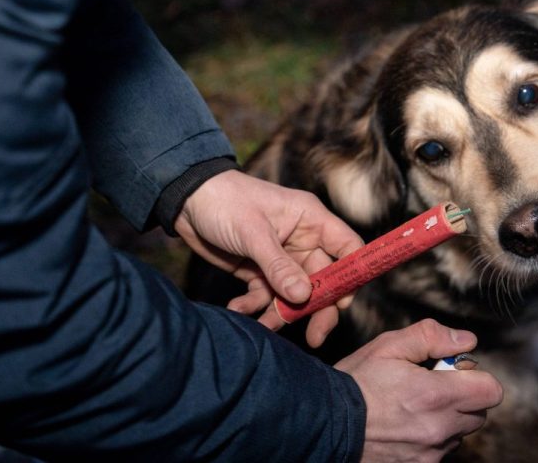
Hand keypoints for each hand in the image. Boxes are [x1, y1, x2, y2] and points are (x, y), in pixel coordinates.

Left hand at [175, 170, 363, 346]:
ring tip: (264, 327)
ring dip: (281, 313)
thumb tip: (303, 296)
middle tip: (314, 337)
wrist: (185, 200)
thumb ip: (278, 266)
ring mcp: (280, 258)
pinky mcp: (257, 271)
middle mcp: (301, 240)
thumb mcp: (253, 233)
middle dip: (318, 309)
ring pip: (293, 294)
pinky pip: (265, 296)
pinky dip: (254, 306)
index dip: (351, 275)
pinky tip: (237, 309)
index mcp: (311, 220)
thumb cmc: (225, 202)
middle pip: (323, 280)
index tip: (344, 303)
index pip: (347, 247)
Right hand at [335, 320, 502, 462]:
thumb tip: (467, 341)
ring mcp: (430, 454)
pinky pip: (439, 451)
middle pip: (478, 413)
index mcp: (436, 395)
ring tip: (410, 407)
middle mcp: (439, 429)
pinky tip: (402, 426)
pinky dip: (429, 438)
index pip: (491, 391)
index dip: (476, 376)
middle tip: (429, 385)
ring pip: (459, 433)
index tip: (452, 370)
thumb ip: (431, 337)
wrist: (325, 424)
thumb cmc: (356, 382)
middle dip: (462, 397)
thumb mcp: (388, 346)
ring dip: (446, 419)